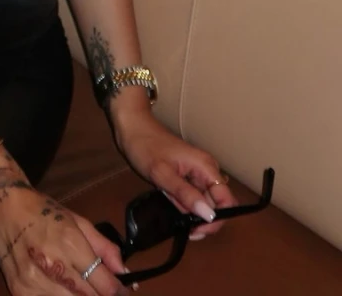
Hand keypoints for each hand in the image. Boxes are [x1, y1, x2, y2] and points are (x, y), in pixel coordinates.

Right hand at [0, 157, 130, 294]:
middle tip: (100, 287)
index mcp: (70, 243)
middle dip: (99, 295)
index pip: (105, 285)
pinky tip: (58, 287)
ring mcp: (34, 282)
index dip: (118, 291)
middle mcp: (52, 265)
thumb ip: (104, 247)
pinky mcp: (20, 292)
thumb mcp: (77, 220)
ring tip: (77, 284)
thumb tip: (123, 272)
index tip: (122, 290)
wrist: (2, 208)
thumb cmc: (43, 211)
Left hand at [112, 106, 237, 239]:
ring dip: (190, 211)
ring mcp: (196, 173)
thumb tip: (209, 216)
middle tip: (183, 225)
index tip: (198, 229)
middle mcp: (206, 171)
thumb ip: (185, 194)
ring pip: (203, 202)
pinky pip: (191, 196)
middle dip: (201, 218)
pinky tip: (169, 199)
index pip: (226, 200)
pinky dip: (182, 202)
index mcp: (206, 167)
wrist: (131, 127)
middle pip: (216, 204)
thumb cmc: (145, 147)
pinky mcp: (186, 176)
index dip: (217, 219)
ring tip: (171, 206)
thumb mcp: (162, 173)